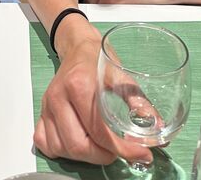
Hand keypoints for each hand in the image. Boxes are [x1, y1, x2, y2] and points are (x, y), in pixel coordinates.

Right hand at [34, 38, 152, 165]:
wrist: (78, 45)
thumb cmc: (98, 58)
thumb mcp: (122, 76)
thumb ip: (139, 102)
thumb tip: (158, 126)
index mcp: (79, 85)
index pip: (99, 131)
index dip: (122, 149)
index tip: (140, 153)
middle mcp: (59, 97)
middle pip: (78, 145)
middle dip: (104, 156)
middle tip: (120, 152)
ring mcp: (47, 106)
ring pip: (61, 148)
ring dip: (84, 156)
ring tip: (102, 148)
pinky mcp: (42, 112)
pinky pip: (45, 143)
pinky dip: (61, 151)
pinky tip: (77, 143)